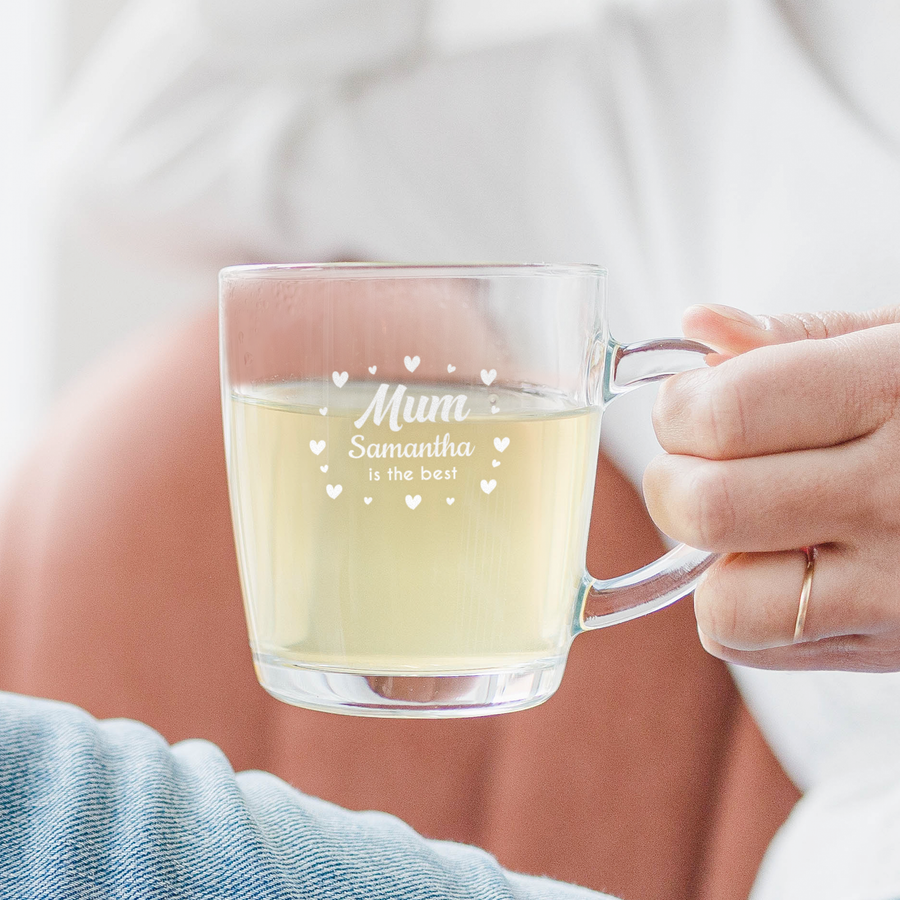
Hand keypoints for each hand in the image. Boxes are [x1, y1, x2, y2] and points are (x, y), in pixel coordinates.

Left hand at [643, 304, 899, 670]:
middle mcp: (897, 495)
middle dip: (673, 481)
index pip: (727, 415)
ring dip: (706, 558)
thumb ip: (799, 337)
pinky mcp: (889, 645)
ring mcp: (897, 584)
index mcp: (896, 391)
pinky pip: (753, 643)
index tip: (687, 405)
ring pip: (724, 601)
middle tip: (697, 464)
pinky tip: (784, 562)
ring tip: (745, 522)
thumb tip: (698, 328)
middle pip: (709, 507)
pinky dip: (739, 606)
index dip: (679, 409)